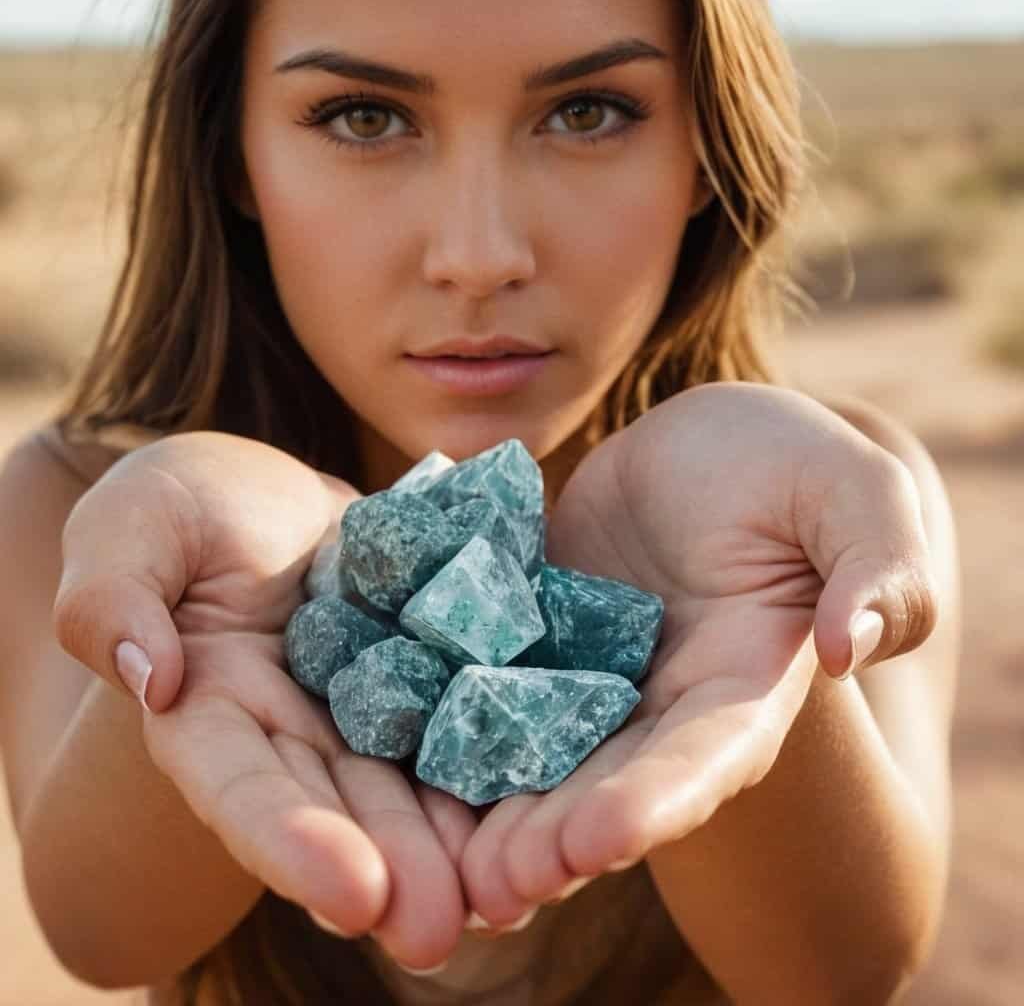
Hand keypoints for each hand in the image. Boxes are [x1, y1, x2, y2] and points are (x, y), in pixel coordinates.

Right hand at [54, 432, 476, 969]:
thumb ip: (115, 596)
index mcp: (210, 710)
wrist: (274, 495)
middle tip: (441, 929)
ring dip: (451, 845)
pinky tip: (543, 803)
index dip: (289, 840)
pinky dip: (497, 761)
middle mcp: (293, 729)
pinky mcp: (426, 673)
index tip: (349, 893)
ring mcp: (366, 707)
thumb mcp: (134, 524)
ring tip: (504, 898)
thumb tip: (150, 676)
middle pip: (338, 805)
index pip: (239, 785)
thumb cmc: (188, 504)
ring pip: (409, 782)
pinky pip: (463, 717)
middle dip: (389, 867)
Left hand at [459, 382, 937, 925]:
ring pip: (538, 752)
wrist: (703, 447)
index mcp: (742, 684)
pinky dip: (447, 721)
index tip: (601, 838)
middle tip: (496, 885)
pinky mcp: (531, 638)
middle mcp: (659, 701)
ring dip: (494, 810)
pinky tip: (396, 756)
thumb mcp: (855, 494)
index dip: (660, 799)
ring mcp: (588, 675)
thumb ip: (878, 570)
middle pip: (610, 781)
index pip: (708, 755)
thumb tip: (857, 646)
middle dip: (557, 835)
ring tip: (442, 861)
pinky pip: (485, 681)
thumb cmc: (791, 464)